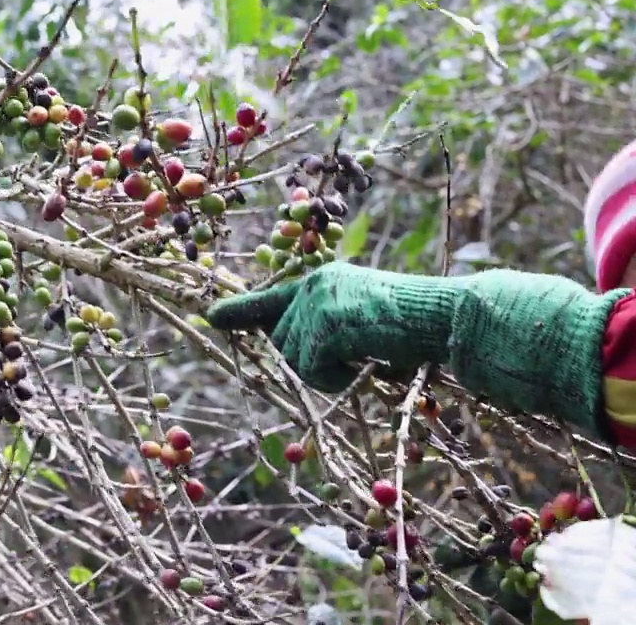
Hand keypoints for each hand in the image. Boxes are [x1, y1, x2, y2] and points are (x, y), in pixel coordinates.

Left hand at [206, 262, 622, 433]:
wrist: (446, 317)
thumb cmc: (412, 326)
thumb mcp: (359, 321)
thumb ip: (323, 329)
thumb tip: (293, 349)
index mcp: (321, 281)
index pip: (270, 298)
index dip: (240, 312)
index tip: (211, 317)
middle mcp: (312, 284)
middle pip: (281, 342)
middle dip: (309, 361)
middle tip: (353, 358)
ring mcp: (317, 303)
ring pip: (293, 359)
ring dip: (326, 372)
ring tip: (364, 357)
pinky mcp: (326, 324)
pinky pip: (311, 368)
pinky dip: (335, 377)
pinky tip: (364, 361)